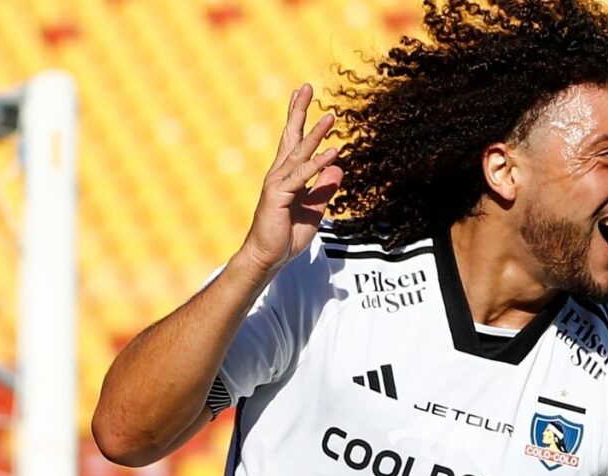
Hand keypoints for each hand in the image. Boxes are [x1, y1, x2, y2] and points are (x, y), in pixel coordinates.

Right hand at [239, 83, 343, 275]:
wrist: (269, 256)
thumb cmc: (287, 234)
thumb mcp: (315, 209)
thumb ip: (325, 188)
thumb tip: (338, 168)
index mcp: (288, 176)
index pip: (294, 142)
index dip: (299, 119)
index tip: (303, 96)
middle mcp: (280, 174)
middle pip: (291, 136)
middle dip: (299, 111)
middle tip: (306, 87)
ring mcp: (277, 182)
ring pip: (300, 153)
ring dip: (316, 134)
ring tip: (331, 116)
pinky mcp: (278, 194)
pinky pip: (302, 176)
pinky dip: (318, 164)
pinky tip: (333, 152)